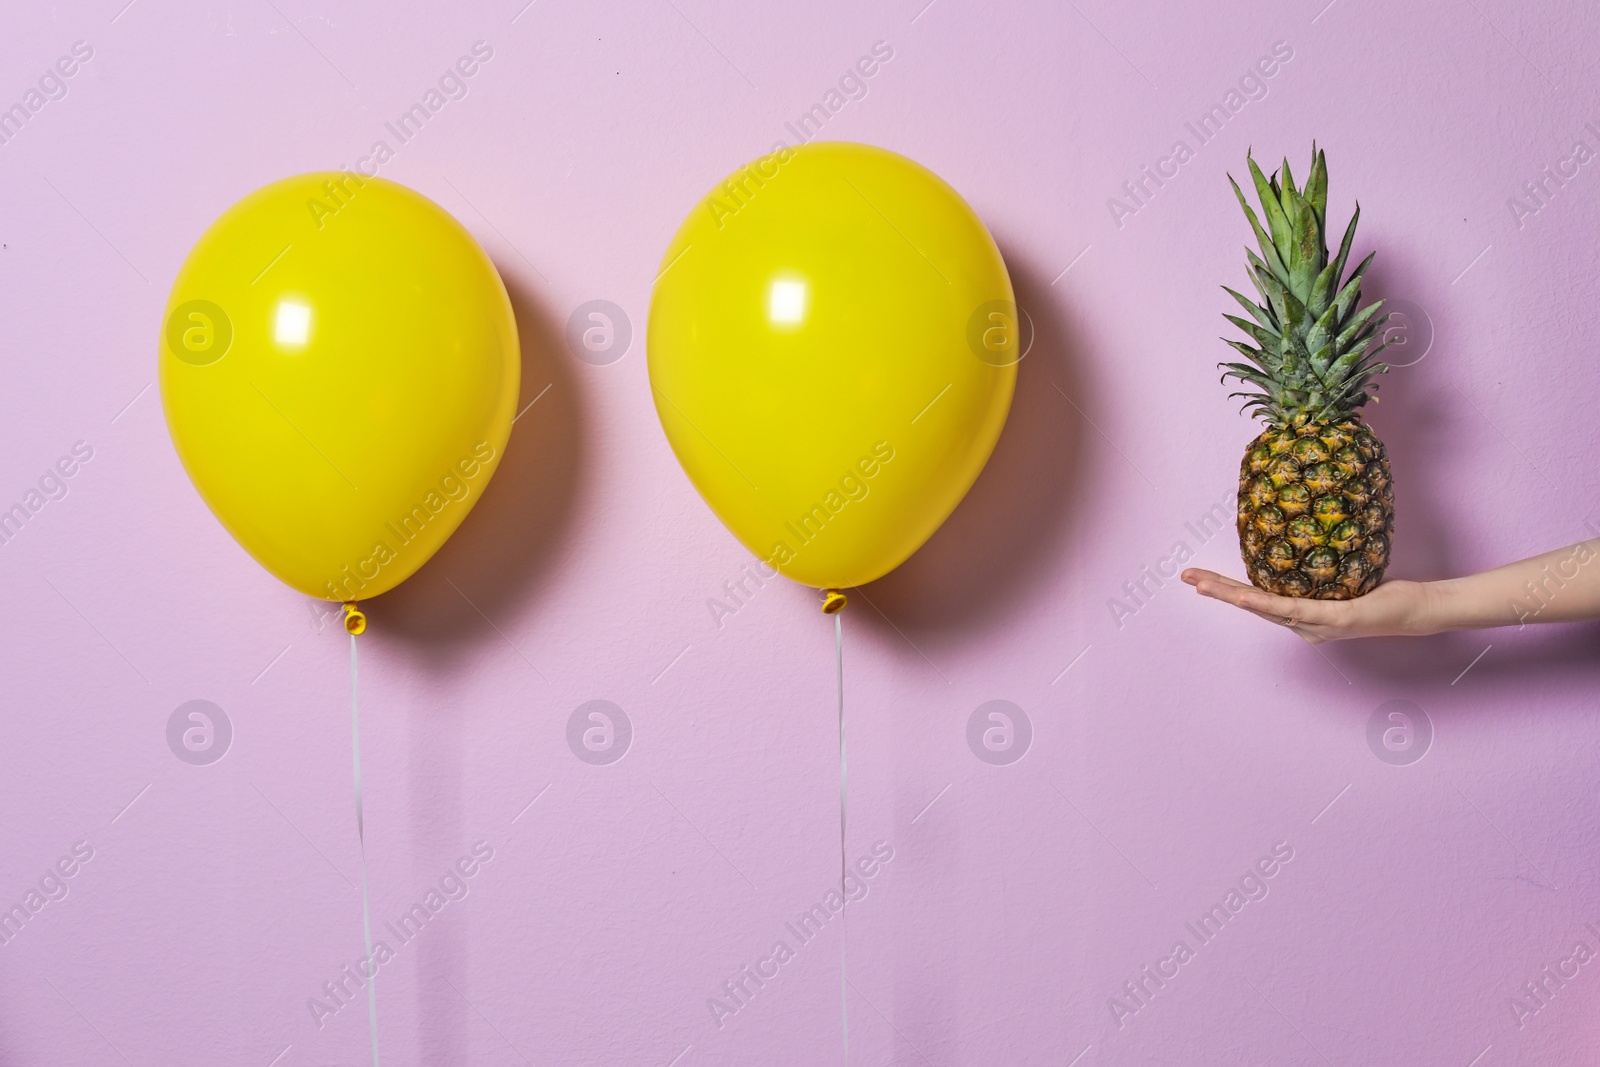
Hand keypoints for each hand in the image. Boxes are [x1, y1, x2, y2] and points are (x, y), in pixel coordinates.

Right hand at [1181, 568, 1435, 642]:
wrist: (1417, 609)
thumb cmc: (1384, 591)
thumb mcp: (1344, 573)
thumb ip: (1320, 563)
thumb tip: (1302, 530)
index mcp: (1303, 617)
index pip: (1257, 600)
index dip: (1226, 588)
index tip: (1200, 576)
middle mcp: (1304, 626)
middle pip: (1252, 606)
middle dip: (1216, 591)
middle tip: (1186, 577)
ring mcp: (1317, 626)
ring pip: (1264, 608)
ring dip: (1230, 596)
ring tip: (1204, 585)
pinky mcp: (1334, 619)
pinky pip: (1293, 610)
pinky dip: (1265, 604)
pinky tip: (1247, 598)